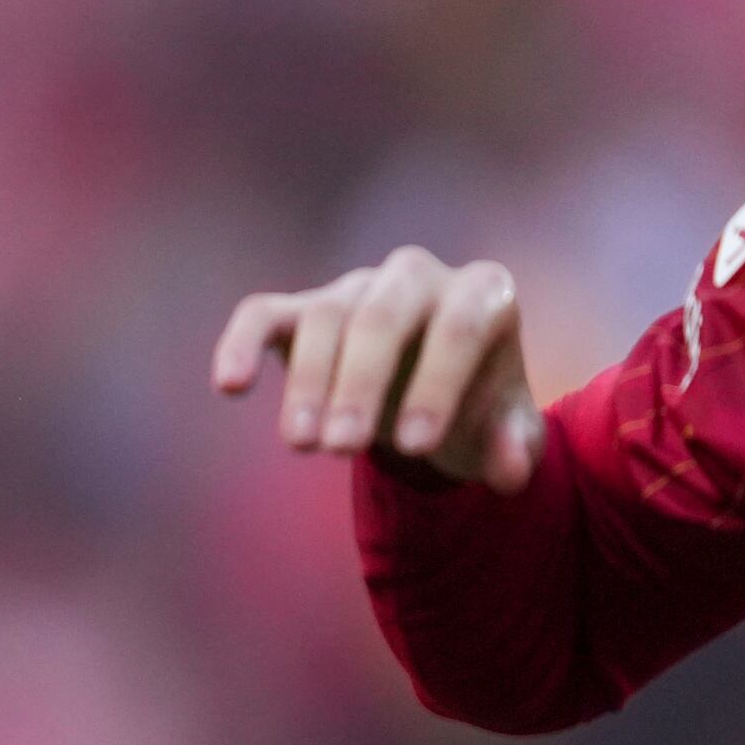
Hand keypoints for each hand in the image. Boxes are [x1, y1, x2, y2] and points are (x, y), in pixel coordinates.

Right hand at [211, 248, 541, 490]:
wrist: (435, 397)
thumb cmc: (478, 409)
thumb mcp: (508, 435)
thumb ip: (515, 450)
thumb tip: (507, 468)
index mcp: (484, 294)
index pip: (460, 327)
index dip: (437, 384)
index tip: (416, 446)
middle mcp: (418, 275)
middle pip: (384, 316)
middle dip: (360, 383)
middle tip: (341, 448)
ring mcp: (357, 287)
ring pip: (326, 318)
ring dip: (309, 383)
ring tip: (303, 445)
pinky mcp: (301, 308)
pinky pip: (263, 313)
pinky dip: (241, 343)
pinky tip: (229, 385)